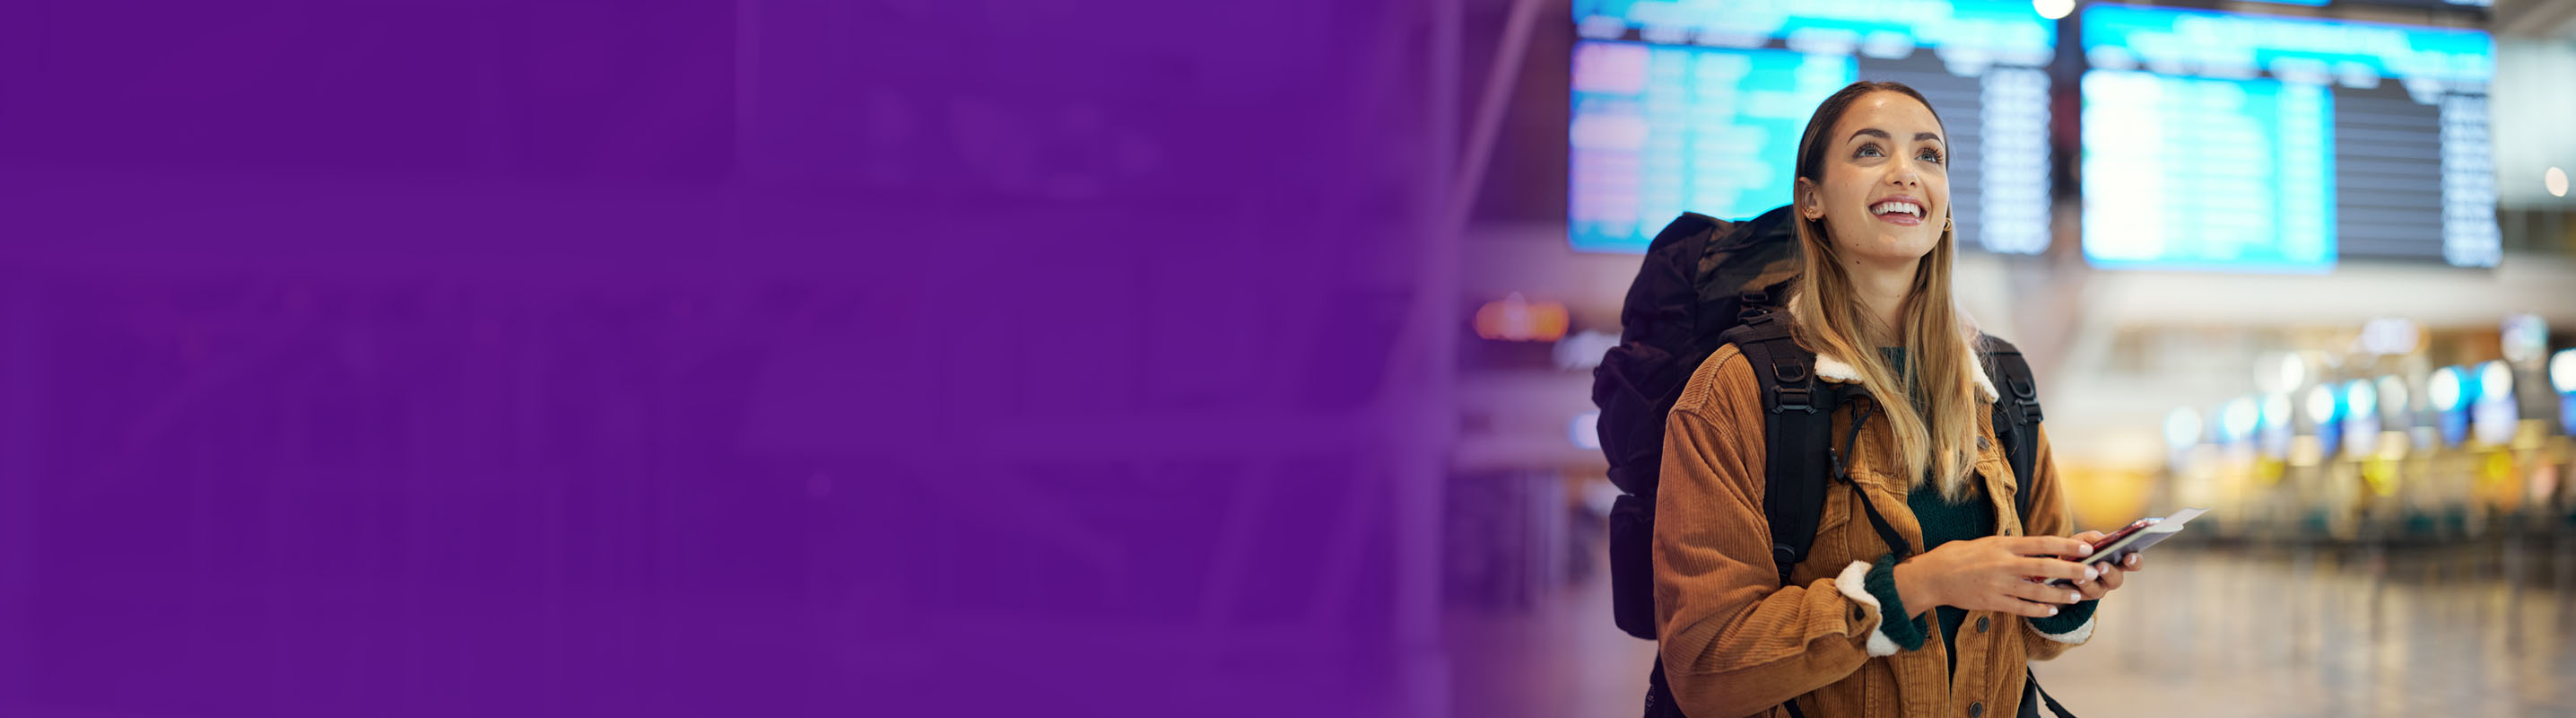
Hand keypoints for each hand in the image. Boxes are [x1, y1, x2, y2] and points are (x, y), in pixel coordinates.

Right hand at [1892, 535, 2094, 618]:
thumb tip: (2034, 549)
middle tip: (2092, 573)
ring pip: (2038, 592)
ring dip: (2061, 595)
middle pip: (2046, 568)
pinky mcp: (1993, 602)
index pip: (2042, 543)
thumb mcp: (1985, 543)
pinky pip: (2021, 608)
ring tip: (2078, 596)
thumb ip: (2009, 547)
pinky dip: (2039, 610)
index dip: (2066, 545)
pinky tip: (2052, 610)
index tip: (2086, 548)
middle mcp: (2004, 564)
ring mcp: (1999, 585)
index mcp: (2003, 545)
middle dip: (2072, 571)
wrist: (1932, 577)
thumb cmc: (1957, 555)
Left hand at [2063, 530, 2144, 600]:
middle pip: (2117, 580)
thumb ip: (2096, 539)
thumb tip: (2105, 539)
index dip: (2134, 561)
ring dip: (2088, 583)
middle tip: (2100, 565)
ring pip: (2097, 591)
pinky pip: (2078, 596)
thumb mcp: (2085, 539)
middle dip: (2109, 572)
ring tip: (2078, 577)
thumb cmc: (2079, 549)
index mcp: (2118, 561)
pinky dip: (2070, 589)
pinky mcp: (2081, 597)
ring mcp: (2098, 589)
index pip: (2134, 563)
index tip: (2129, 556)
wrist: (2058, 563)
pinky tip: (2063, 583)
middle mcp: (2111, 578)